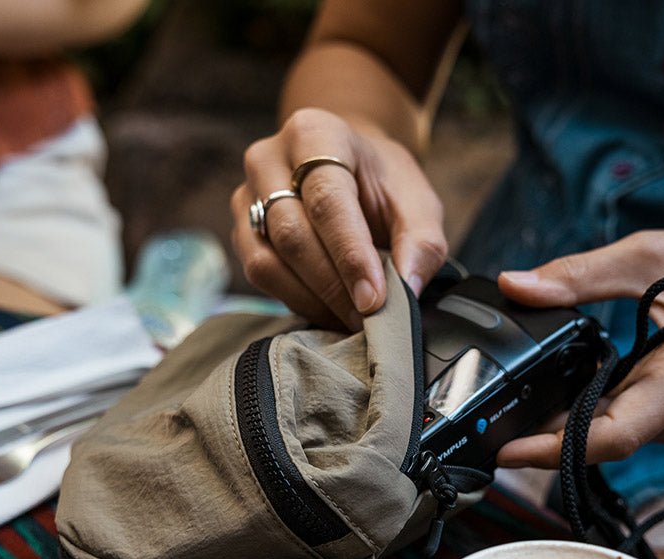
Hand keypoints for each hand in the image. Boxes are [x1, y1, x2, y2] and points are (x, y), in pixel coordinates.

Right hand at [231, 108, 447, 329]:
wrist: (348, 168)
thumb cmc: (382, 184)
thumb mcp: (417, 202)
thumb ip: (421, 242)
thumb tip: (407, 288)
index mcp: (315, 133)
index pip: (327, 200)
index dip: (350, 255)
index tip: (373, 300)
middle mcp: (268, 159)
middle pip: (293, 235)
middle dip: (334, 286)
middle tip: (369, 320)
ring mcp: (247, 196)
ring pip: (268, 262)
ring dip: (313, 300)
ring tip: (352, 320)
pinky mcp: (242, 231)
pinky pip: (260, 276)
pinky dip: (297, 301)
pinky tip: (329, 310)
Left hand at [495, 226, 663, 467]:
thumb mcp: (648, 257)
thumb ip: (576, 276)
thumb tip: (514, 285)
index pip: (611, 436)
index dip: (553, 450)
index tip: (508, 451)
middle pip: (603, 440)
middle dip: (546, 438)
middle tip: (492, 427)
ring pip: (613, 434)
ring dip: (565, 426)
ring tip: (515, 412)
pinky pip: (626, 421)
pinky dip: (588, 413)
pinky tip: (557, 397)